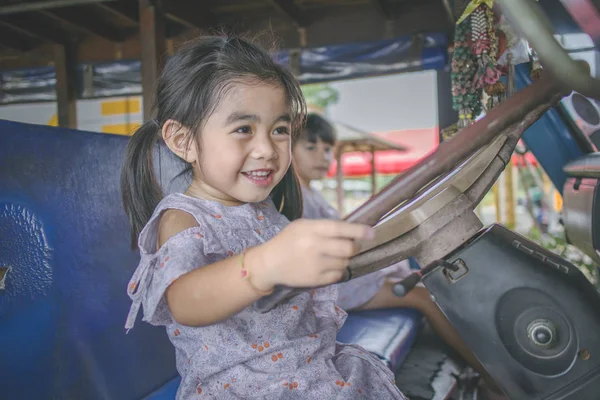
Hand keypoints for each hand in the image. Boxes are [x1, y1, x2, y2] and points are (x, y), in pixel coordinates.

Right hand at [249, 219, 373, 290]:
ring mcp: (315, 264)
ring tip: (331, 256)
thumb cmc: (287, 241)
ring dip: (343, 259)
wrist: (269, 263)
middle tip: (351, 247)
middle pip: (348, 248)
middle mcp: (314, 246)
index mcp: (311, 229)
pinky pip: (337, 275)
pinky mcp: (315, 280)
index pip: (340, 228)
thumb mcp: (302, 226)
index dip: (359, 231)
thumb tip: (351, 231)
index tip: (372, 233)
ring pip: (344, 262)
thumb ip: (324, 227)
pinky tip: (326, 266)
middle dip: (354, 247)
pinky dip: (336, 271)